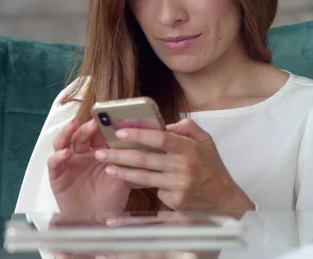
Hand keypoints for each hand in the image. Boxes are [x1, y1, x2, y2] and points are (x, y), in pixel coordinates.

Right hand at [48, 118, 130, 217]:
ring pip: (63, 142)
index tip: (109, 118)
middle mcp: (81, 155)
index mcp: (97, 153)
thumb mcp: (121, 178)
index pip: (97, 134)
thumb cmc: (110, 200)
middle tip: (94, 122)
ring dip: (67, 132)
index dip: (101, 126)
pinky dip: (58, 156)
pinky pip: (54, 162)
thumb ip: (123, 161)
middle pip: (80, 135)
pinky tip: (66, 153)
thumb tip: (132, 141)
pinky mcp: (57, 174)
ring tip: (73, 125)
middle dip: (86, 127)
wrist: (96, 222)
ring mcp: (67, 163)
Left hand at [93, 118, 253, 215]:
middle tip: (101, 153)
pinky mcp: (176, 201)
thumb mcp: (205, 142)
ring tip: (108, 167)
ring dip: (123, 173)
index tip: (120, 132)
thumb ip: (188, 128)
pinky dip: (146, 186)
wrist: (224, 199)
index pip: (161, 138)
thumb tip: (167, 123)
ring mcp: (179, 186)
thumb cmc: (211, 168)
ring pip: (144, 178)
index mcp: (190, 149)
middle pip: (145, 159)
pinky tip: (135, 183)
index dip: (139, 134)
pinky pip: (155, 191)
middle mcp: (183, 167)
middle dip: (119, 156)